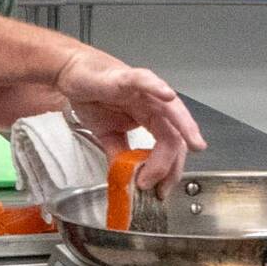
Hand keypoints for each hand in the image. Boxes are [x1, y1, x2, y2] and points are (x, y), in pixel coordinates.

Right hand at [55, 51, 206, 197]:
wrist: (72, 74)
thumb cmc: (93, 98)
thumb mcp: (107, 135)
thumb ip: (120, 154)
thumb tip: (127, 179)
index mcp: (151, 118)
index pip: (170, 146)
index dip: (168, 170)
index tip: (159, 190)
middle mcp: (153, 104)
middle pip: (175, 133)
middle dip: (175, 161)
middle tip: (166, 184)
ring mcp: (143, 91)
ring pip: (171, 108)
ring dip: (185, 126)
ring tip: (194, 143)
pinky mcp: (126, 77)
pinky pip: (145, 81)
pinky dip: (157, 87)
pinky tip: (168, 95)